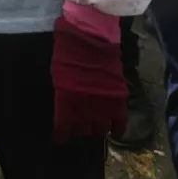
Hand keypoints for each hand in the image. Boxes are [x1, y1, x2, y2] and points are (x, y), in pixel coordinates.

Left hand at [50, 15, 127, 142]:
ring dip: (96, 131)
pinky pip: (120, 124)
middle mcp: (84, 109)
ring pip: (100, 130)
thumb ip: (62, 94)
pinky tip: (114, 134)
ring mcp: (103, 107)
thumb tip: (63, 106)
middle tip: (78, 130)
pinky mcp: (119, 102)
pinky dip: (117, 131)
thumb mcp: (57, 74)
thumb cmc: (68, 52)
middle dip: (79, 131)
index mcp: (65, 102)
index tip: (60, 139)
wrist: (91, 39)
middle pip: (82, 130)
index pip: (63, 128)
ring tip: (94, 130)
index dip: (62, 136)